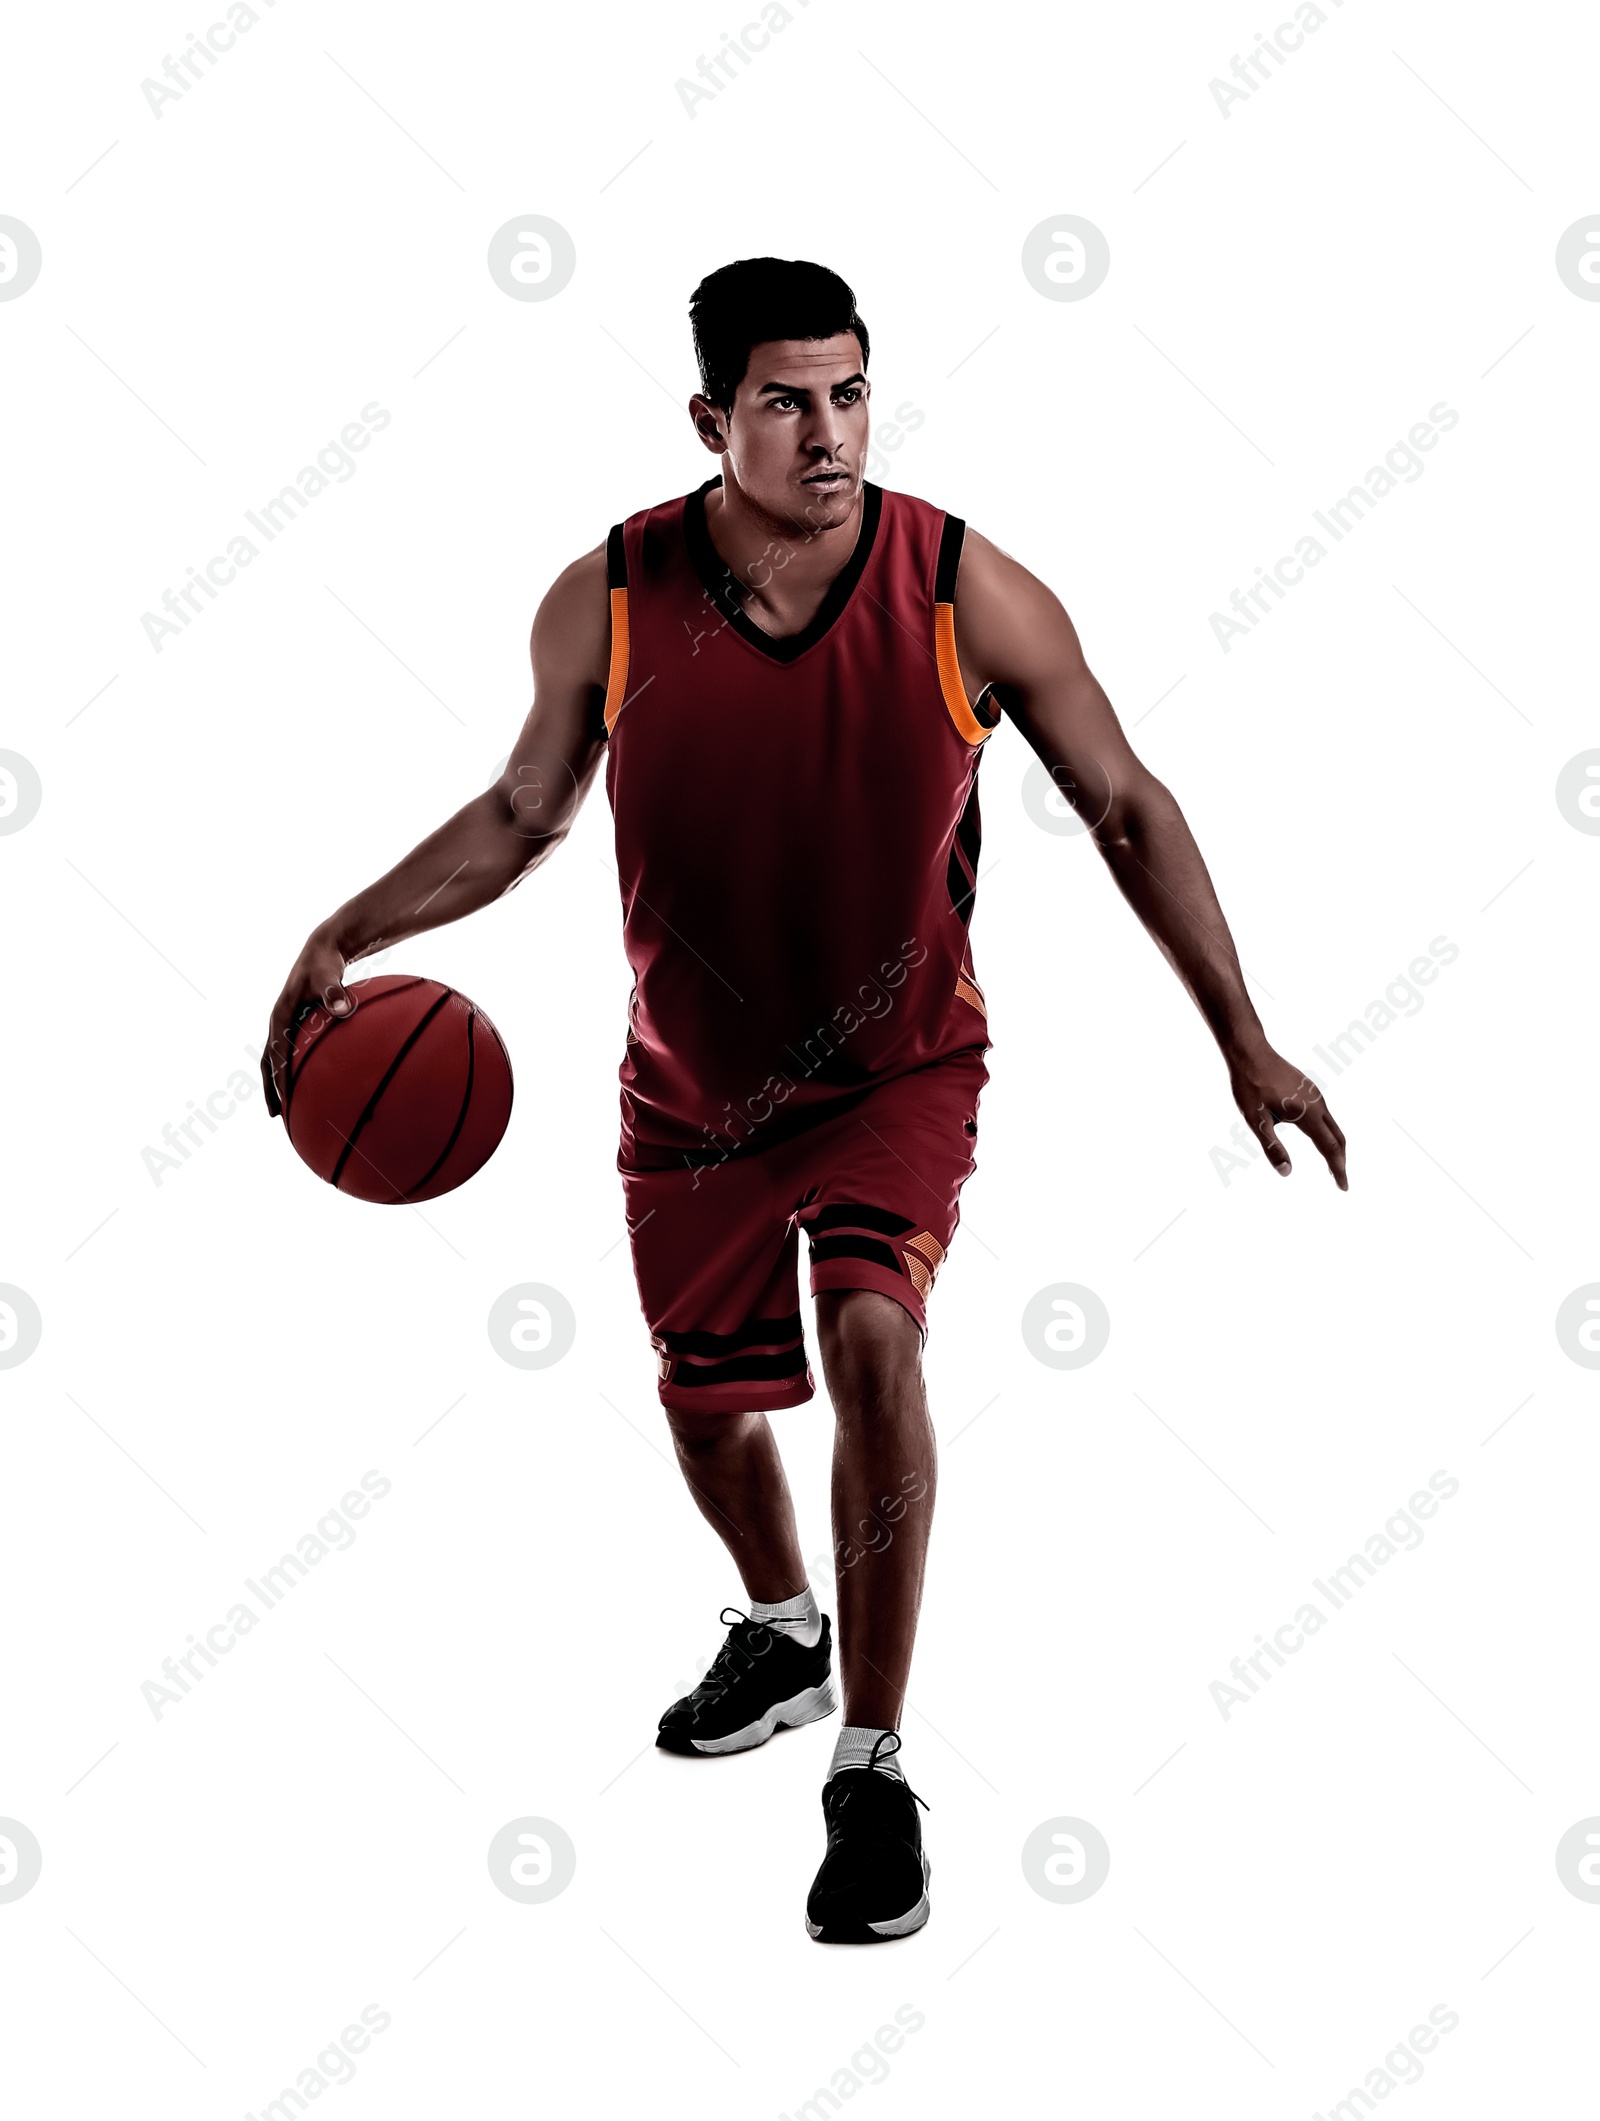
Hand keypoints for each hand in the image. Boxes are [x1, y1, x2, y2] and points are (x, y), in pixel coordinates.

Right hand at [261, 930, 354, 1117]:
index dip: (279, 1077)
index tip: (283, 1098)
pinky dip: (294, 1071)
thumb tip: (343, 1009)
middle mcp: (278, 1023)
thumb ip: (335, 993)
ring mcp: (285, 1025)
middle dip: (271, 1090)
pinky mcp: (295, 1025)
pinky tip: (311, 1087)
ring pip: (276, 1061)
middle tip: (277, 1116)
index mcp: (280, 1016)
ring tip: (286, 1111)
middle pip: (269, 1063)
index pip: (276, 1053)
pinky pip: (291, 1054)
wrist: (321, 952)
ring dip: (278, 1085)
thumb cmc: (325, 965)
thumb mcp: (328, 976)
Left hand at [1228, 1045, 1347, 1189]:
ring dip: (1335, 1147)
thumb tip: (1287, 1173)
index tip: (1344, 1188)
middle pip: (1338, 1138)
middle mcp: (1318, 1103)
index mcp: (1307, 1113)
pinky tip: (1318, 1139)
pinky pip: (1326, 1116)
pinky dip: (1328, 1133)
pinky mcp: (1310, 1090)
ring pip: (1333, 1126)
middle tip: (1340, 1182)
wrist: (1249, 1051)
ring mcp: (1316, 1095)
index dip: (1338, 1169)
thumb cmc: (1249, 1085)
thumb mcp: (1255, 1120)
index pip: (1329, 1147)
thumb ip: (1272, 1147)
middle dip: (1340, 1161)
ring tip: (1332, 1166)